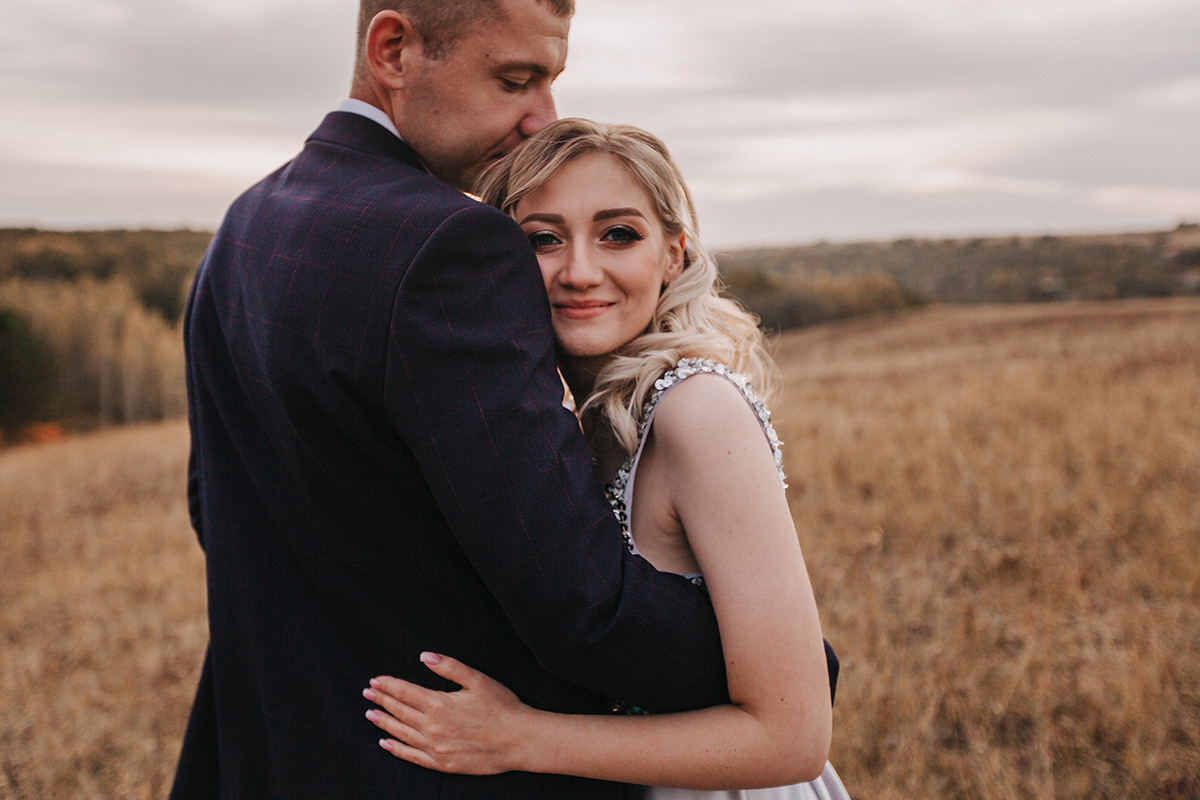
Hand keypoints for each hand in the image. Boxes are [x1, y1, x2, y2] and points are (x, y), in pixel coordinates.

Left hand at [364, 652, 535, 774]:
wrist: (518, 741)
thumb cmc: (502, 707)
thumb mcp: (478, 680)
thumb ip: (449, 667)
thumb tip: (425, 657)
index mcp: (439, 704)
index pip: (405, 692)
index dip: (388, 685)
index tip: (375, 680)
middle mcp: (433, 727)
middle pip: (400, 711)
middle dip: (382, 700)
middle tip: (367, 693)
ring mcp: (436, 748)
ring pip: (402, 733)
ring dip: (384, 722)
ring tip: (370, 714)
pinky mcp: (442, 764)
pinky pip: (412, 756)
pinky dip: (397, 749)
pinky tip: (385, 743)